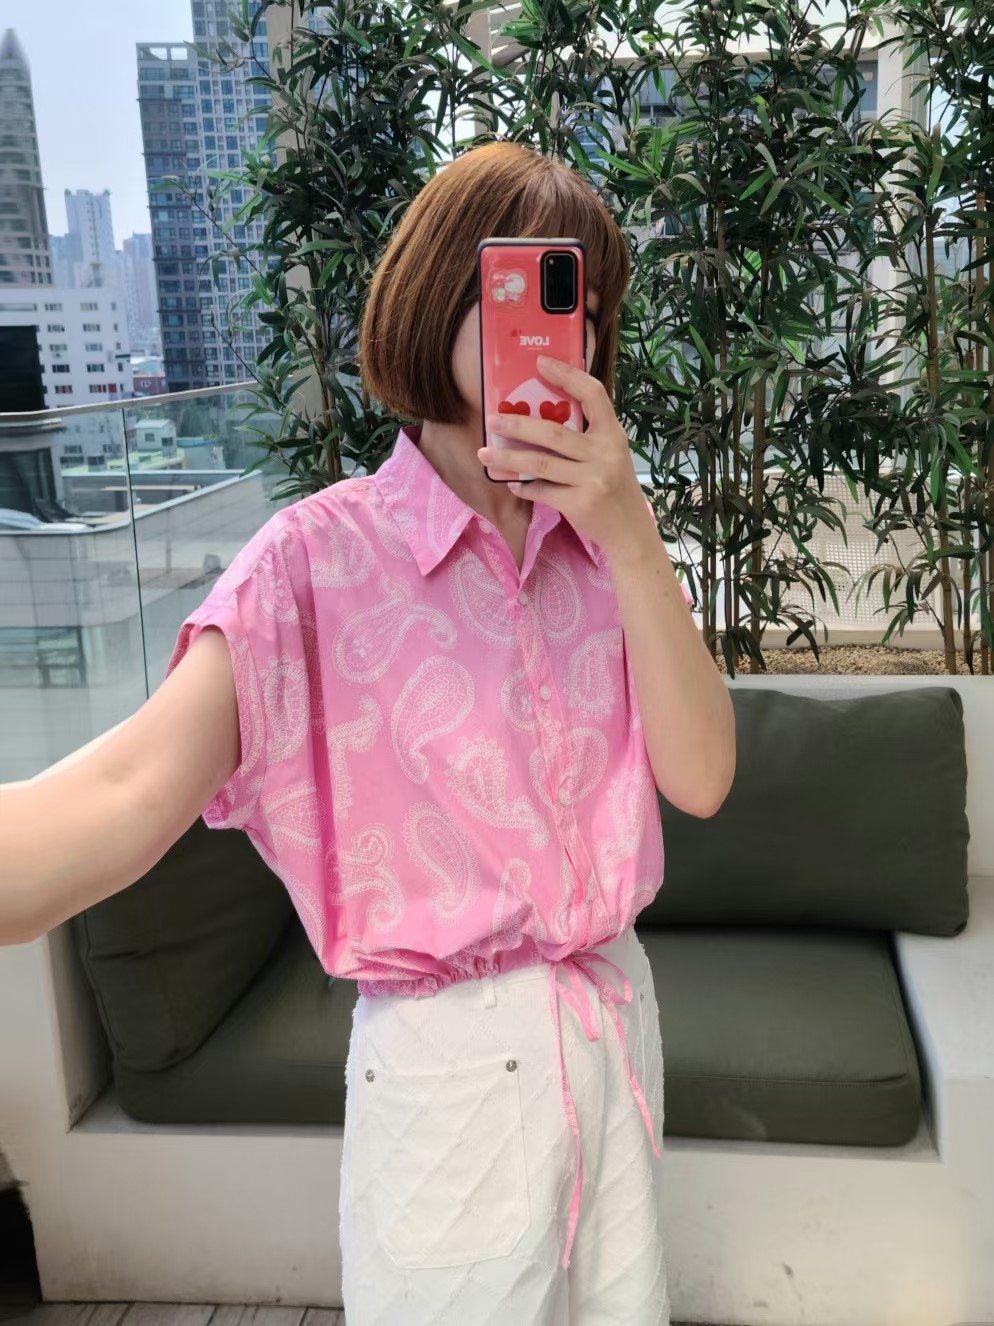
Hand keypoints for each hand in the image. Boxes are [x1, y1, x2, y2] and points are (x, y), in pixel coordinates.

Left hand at [477, 355, 653, 560]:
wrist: (630, 531)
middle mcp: (604, 453)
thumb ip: (586, 436)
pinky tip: (511, 483)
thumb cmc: (614, 487)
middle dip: (518, 424)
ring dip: (508, 456)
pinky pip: (541, 490)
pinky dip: (523, 486)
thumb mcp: (611, 455)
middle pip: (553, 432)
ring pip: (540, 463)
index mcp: (613, 434)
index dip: (566, 375)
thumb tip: (539, 416)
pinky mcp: (579, 503)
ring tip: (485, 452)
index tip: (540, 362)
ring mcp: (592, 479)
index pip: (592, 394)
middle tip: (492, 419)